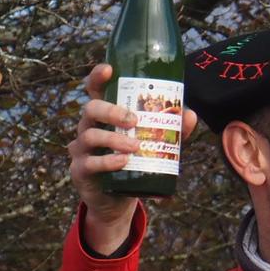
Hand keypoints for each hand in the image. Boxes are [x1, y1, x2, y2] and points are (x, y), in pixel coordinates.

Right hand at [69, 64, 198, 252]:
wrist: (118, 201)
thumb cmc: (133, 163)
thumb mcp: (154, 145)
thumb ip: (172, 131)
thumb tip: (189, 114)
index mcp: (104, 115)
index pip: (95, 90)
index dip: (98, 77)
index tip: (109, 69)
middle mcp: (88, 127)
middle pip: (90, 108)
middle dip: (111, 111)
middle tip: (133, 120)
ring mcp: (81, 149)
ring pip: (90, 135)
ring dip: (113, 139)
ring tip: (135, 146)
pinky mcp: (80, 171)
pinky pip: (90, 163)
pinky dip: (107, 161)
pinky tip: (122, 161)